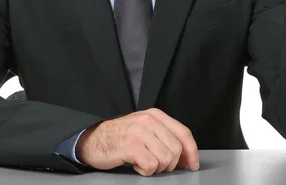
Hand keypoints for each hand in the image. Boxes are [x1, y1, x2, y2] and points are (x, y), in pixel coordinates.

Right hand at [76, 108, 199, 175]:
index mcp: (155, 115)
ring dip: (157, 168)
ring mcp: (139, 132)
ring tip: (144, 163)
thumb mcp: (145, 129)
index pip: (183, 132)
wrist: (93, 139)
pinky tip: (137, 165)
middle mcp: (149, 120)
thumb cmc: (120, 137)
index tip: (192, 164)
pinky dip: (146, 171)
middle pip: (176, 149)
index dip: (192, 151)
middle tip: (157, 165)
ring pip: (166, 159)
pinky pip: (151, 165)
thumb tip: (187, 157)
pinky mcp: (130, 145)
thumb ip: (164, 136)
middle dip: (170, 164)